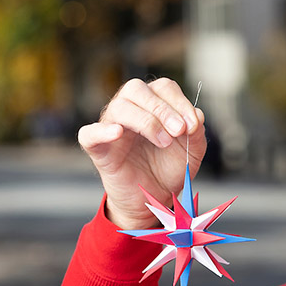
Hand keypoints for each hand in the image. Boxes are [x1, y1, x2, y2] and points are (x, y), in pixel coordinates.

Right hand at [78, 78, 206, 229]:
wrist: (153, 198)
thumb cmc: (168, 168)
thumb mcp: (192, 152)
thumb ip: (197, 133)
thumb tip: (197, 115)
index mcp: (152, 104)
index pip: (163, 87)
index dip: (179, 102)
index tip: (192, 126)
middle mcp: (129, 109)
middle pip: (137, 89)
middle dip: (162, 109)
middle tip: (179, 131)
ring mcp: (111, 126)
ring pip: (119, 107)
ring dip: (145, 121)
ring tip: (164, 142)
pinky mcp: (98, 148)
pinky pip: (88, 134)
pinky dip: (102, 131)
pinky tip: (118, 133)